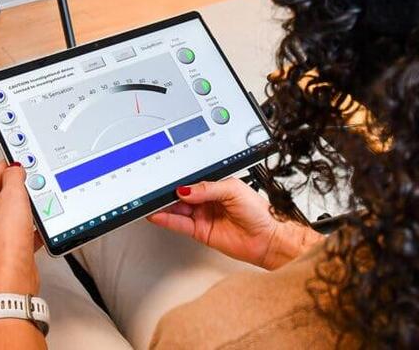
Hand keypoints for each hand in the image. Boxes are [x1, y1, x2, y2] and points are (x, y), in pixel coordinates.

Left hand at [0, 162, 41, 296]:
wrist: (12, 278)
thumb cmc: (6, 242)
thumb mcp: (12, 198)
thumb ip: (14, 179)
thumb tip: (14, 168)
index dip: (5, 166)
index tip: (16, 159)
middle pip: (1, 197)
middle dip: (18, 187)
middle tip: (32, 178)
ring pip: (13, 216)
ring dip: (27, 208)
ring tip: (39, 201)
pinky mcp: (9, 252)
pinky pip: (22, 234)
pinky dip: (33, 228)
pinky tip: (42, 228)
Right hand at [148, 178, 322, 269]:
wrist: (267, 238)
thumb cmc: (259, 212)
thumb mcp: (233, 190)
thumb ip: (208, 188)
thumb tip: (187, 189)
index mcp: (217, 186)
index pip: (192, 182)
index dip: (179, 181)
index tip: (165, 179)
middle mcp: (208, 201)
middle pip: (181, 196)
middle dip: (168, 193)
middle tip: (154, 191)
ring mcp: (203, 216)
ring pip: (178, 210)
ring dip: (164, 207)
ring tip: (150, 203)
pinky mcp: (200, 232)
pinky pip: (180, 224)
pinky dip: (167, 220)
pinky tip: (158, 215)